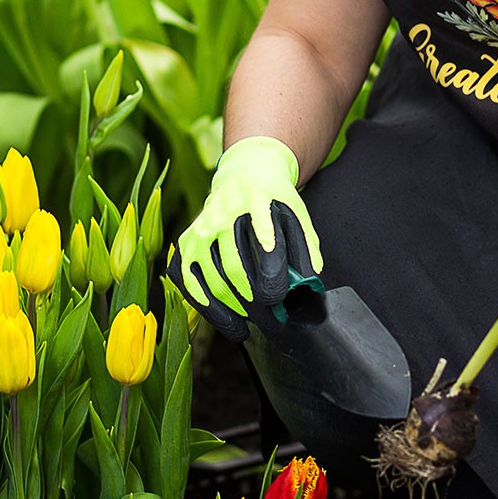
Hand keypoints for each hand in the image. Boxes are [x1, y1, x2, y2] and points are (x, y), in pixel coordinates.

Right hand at [168, 136, 322, 340]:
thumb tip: (312, 280)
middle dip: (255, 302)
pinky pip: (189, 283)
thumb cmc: (274, 198)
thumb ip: (306, 245)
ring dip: (233, 310)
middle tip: (272, 319)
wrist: (244, 173)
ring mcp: (201, 229)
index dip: (272, 275)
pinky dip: (207, 307)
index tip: (280, 296)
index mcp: (258, 201)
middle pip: (236, 269)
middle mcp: (224, 214)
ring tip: (252, 324)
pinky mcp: (185, 242)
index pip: (265, 242)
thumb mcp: (296, 211)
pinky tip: (227, 320)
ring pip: (212, 280)